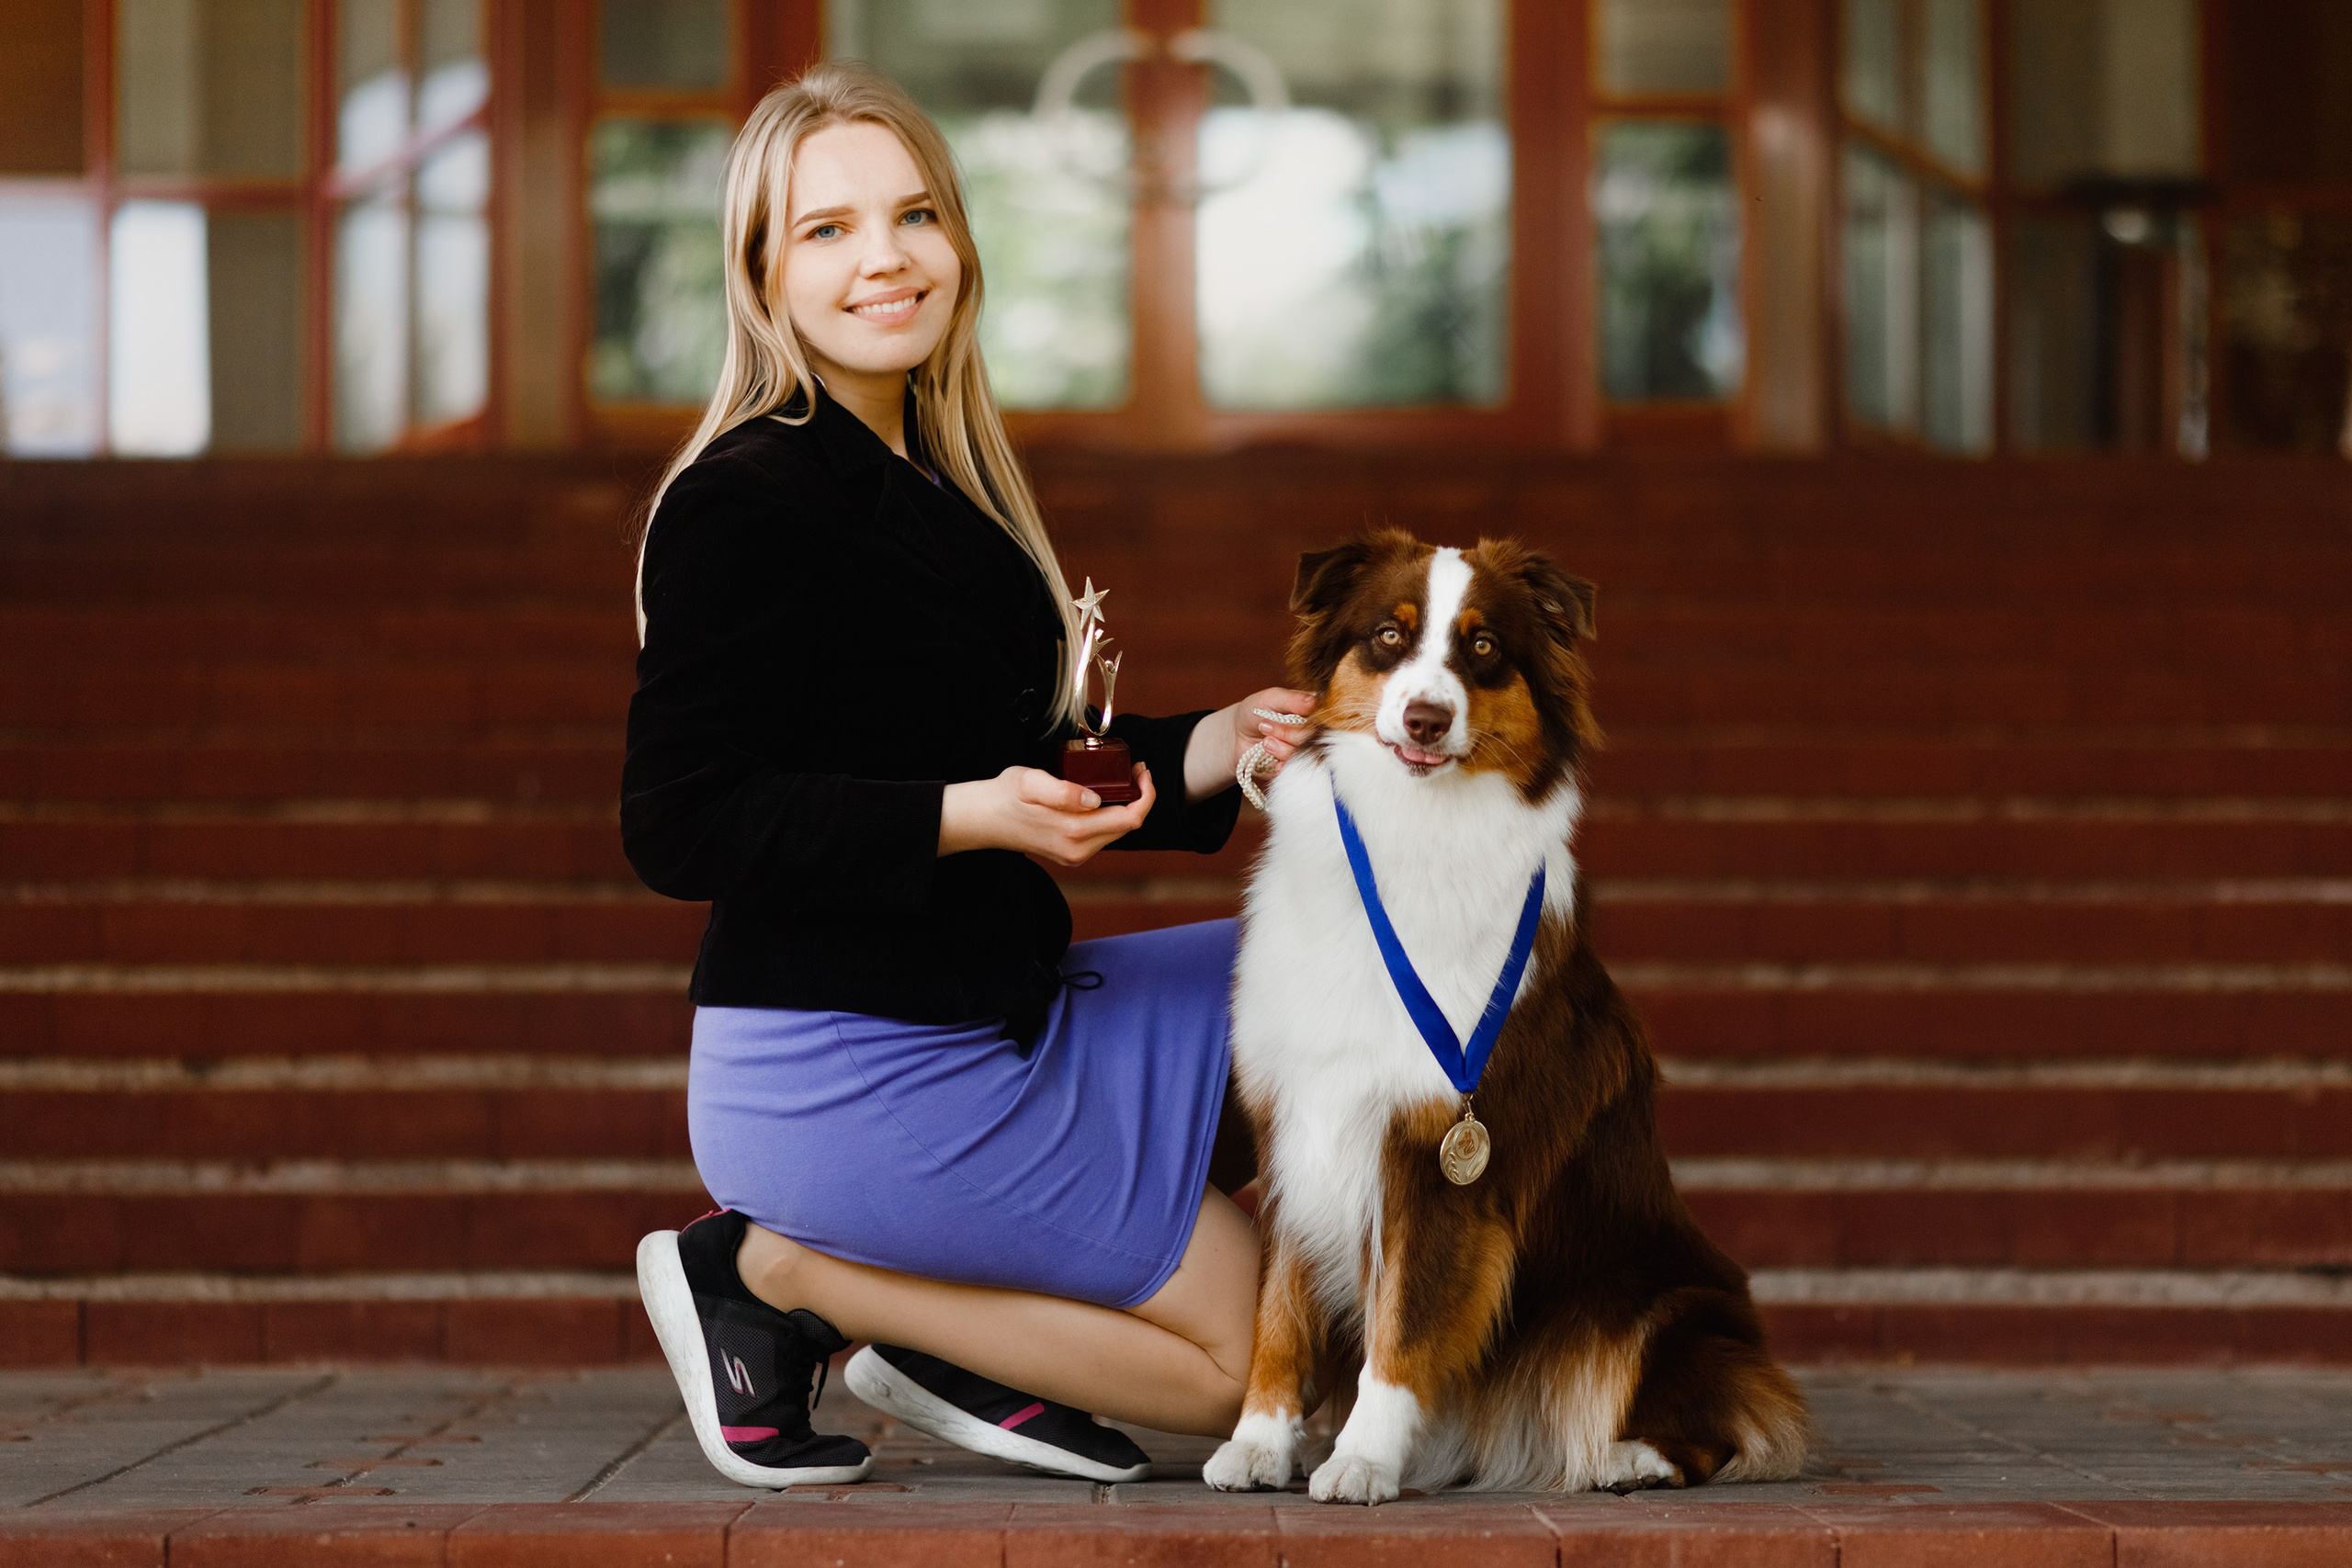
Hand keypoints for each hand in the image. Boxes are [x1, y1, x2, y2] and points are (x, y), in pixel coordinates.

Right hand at [939, 763, 1156, 865]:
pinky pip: (1102, 834)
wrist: (984, 820)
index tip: (1142, 771)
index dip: (1145, 794)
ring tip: (1121, 779)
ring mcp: (1075, 855)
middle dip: (1138, 797)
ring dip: (1125, 805)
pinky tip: (1103, 796)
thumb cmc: (1006, 796)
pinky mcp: (1071, 854)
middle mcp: (1078, 849)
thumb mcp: (1030, 782)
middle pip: (1128, 825)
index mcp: (1074, 831)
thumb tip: (1094, 799)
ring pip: (1117, 831)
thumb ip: (1062, 791)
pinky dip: (1110, 814)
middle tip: (1135, 769)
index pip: (1130, 818)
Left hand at [1185, 687, 1316, 801]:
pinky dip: (1282, 765)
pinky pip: (1296, 770)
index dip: (1308, 721)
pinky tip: (1270, 757)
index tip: (1287, 716)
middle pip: (1315, 739)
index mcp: (1313, 712)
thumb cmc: (1254, 712)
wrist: (1235, 736)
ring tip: (1265, 742)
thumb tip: (1314, 702)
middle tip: (1265, 727)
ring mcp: (1304, 751)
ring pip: (1305, 755)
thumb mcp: (1271, 698)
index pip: (1324, 719)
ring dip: (1281, 749)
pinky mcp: (1295, 767)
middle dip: (1288, 734)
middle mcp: (1313, 732)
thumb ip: (1293, 699)